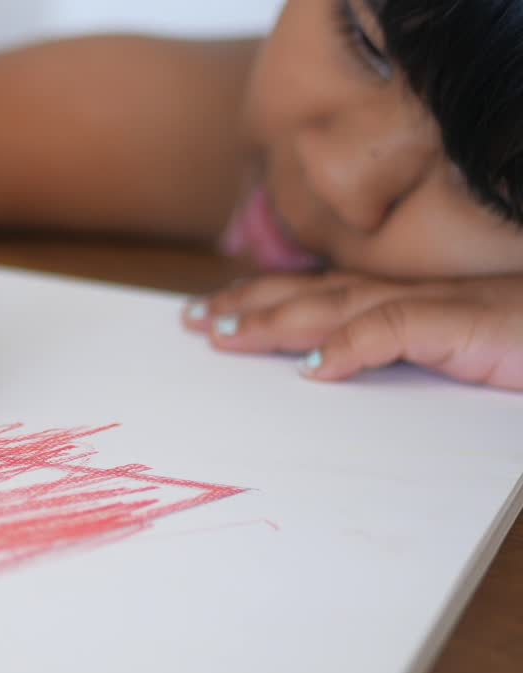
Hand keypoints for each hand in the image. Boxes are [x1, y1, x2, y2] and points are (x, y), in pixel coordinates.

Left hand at [181, 272, 522, 390]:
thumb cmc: (518, 343)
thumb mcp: (441, 355)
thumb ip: (386, 353)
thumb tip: (319, 372)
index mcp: (396, 300)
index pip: (310, 294)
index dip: (255, 300)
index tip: (204, 313)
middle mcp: (404, 293)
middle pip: (306, 294)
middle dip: (243, 304)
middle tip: (188, 321)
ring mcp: (430, 305)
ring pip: (332, 306)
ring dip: (273, 319)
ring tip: (222, 335)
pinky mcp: (461, 323)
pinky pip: (393, 329)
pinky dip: (350, 346)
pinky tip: (311, 369)